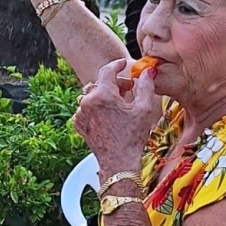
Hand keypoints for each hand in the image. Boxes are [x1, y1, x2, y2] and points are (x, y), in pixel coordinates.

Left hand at [73, 59, 161, 177]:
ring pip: (92, 96)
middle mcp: (86, 101)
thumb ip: (145, 86)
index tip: (123, 63)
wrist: (118, 161)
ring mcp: (79, 113)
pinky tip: (110, 116)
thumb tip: (148, 71)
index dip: (117, 65)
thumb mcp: (144, 109)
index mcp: (102, 95)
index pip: (107, 70)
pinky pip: (87, 108)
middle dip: (115, 83)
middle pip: (100, 83)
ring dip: (105, 96)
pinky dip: (97, 107)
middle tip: (129, 89)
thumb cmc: (133, 136)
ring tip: (121, 105)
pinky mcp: (77, 123)